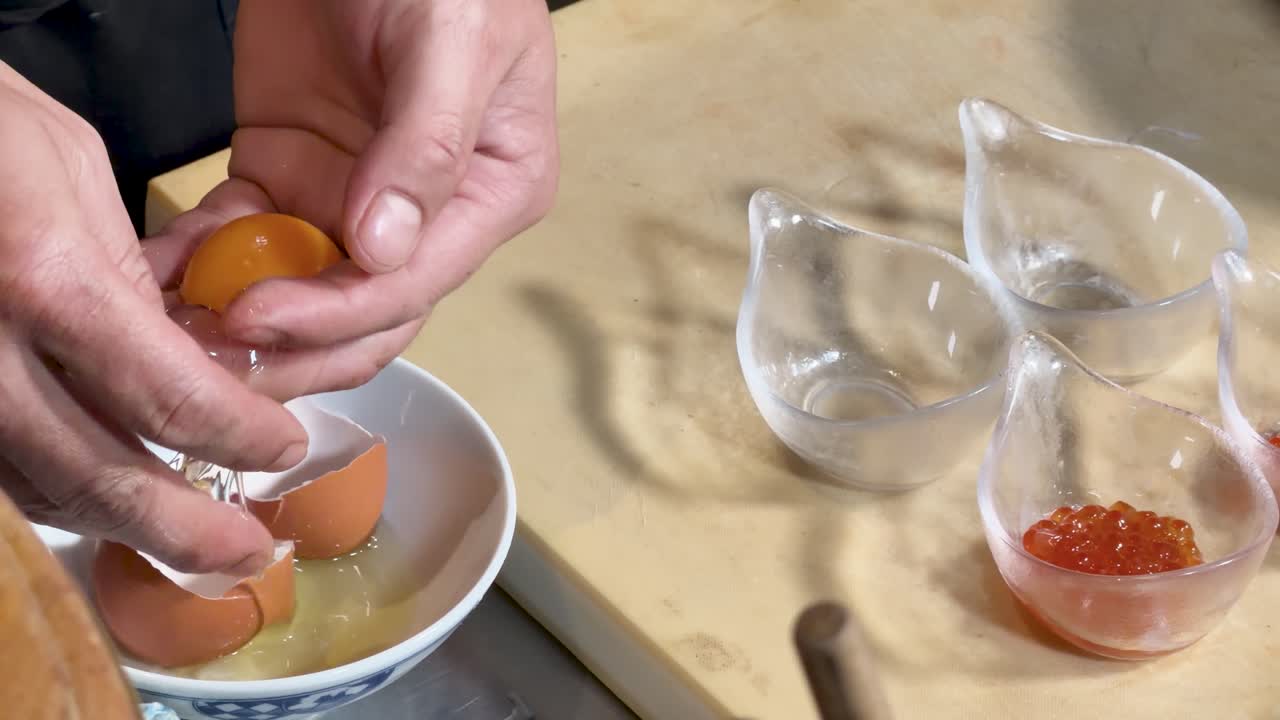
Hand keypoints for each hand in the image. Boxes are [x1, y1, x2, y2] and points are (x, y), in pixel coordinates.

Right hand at [0, 64, 305, 574]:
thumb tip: (185, 351)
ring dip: (122, 528)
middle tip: (248, 555)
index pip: (172, 400)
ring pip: (39, 492)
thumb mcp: (74, 171)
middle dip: (186, 530)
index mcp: (46, 281)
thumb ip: (130, 275)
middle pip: (100, 477)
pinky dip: (56, 495)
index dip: (240, 438)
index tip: (283, 447)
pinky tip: (104, 504)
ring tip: (190, 546)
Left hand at [144, 0, 559, 398]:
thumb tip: (385, 247)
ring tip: (174, 335)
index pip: (414, 282)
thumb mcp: (452, 43)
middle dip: (292, 349)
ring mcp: (354, 203)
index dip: (338, 313)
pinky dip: (201, 264)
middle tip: (212, 364)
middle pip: (363, 316)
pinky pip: (242, 238)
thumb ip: (426, 144)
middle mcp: (426, 217)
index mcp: (487, 194)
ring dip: (241, 323)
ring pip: (300, 293)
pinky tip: (159, 280)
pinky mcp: (289, 177)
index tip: (261, 317)